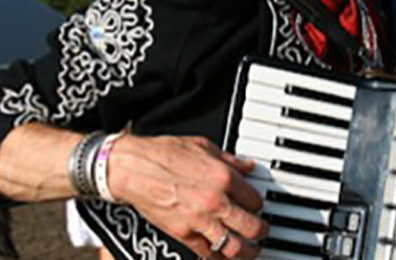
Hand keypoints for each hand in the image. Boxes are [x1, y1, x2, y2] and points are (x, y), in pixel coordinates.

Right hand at [108, 135, 266, 258]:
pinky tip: (224, 257)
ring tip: (251, 251)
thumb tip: (248, 167)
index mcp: (224, 177)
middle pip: (252, 227)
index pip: (255, 200)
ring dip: (247, 252)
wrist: (132, 167)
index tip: (257, 207)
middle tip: (263, 232)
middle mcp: (215, 201)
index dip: (259, 205)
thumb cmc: (163, 153)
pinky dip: (218, 258)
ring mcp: (199, 220)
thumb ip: (229, 159)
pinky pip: (208, 254)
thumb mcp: (203, 146)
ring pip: (234, 247)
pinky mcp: (183, 234)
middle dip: (262, 232)